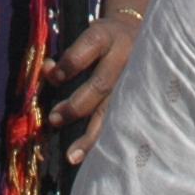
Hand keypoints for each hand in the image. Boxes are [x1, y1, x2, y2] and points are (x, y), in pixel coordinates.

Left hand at [50, 0, 153, 161]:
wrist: (146, 35)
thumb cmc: (104, 40)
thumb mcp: (84, 36)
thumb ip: (64, 57)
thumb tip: (47, 72)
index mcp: (105, 36)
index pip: (86, 50)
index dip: (68, 65)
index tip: (53, 76)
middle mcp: (123, 58)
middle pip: (100, 85)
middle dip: (76, 106)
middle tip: (54, 119)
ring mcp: (136, 80)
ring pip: (114, 110)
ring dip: (91, 134)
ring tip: (72, 155)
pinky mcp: (142, 98)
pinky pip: (124, 123)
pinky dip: (106, 141)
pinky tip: (92, 158)